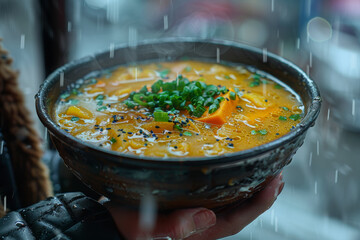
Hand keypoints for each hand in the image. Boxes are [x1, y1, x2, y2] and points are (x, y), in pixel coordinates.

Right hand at [105, 173, 283, 239]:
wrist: (111, 217)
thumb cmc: (125, 224)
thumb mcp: (144, 229)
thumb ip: (172, 227)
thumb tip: (207, 217)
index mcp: (196, 232)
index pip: (235, 221)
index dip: (258, 204)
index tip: (276, 183)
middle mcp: (201, 221)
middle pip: (239, 210)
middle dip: (262, 193)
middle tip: (279, 173)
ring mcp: (196, 209)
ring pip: (230, 198)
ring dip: (250, 183)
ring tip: (266, 168)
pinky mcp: (189, 197)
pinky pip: (216, 189)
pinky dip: (230, 177)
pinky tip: (235, 165)